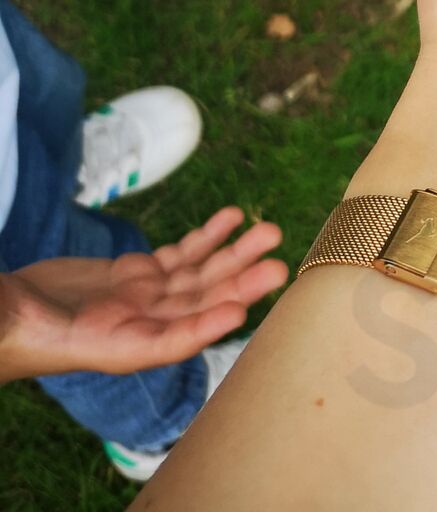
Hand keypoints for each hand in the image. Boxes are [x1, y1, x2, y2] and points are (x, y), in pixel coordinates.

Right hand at [0, 207, 286, 382]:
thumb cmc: (14, 326)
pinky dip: (208, 237)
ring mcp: (141, 297)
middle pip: (199, 303)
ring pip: (199, 274)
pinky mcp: (137, 274)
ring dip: (235, 253)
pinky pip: (182, 254)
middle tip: (278, 264)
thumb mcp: (31, 325)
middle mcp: (139, 324)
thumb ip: (62, 320)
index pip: (171, 342)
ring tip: (268, 231)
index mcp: (118, 349)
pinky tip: (230, 218)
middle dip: (239, 283)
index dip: (205, 327)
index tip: (240, 310)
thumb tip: (102, 301)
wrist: (6, 312)